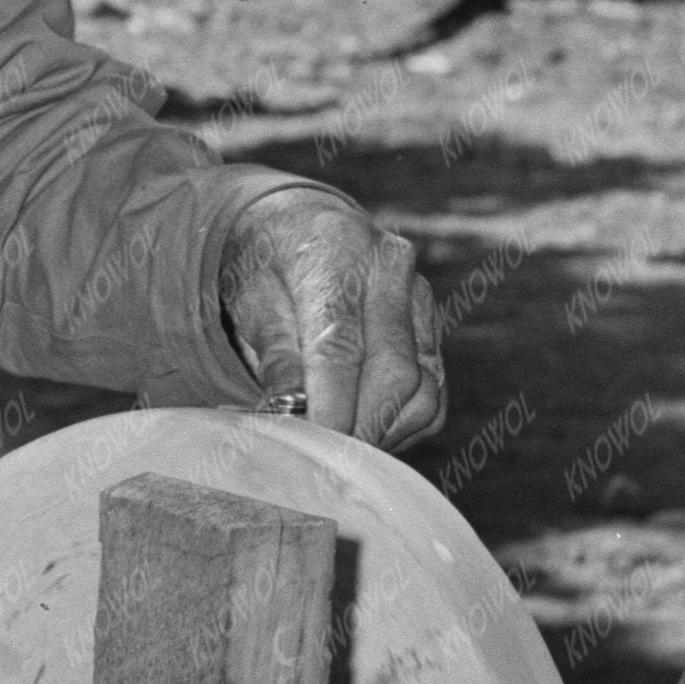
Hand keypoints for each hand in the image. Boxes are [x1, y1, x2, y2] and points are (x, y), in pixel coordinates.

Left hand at [217, 179, 445, 450]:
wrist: (301, 225)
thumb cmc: (267, 264)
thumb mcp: (250, 301)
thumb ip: (276, 357)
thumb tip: (293, 419)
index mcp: (335, 252)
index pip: (340, 346)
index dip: (330, 408)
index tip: (313, 449)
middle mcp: (391, 270)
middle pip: (393, 374)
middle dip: (357, 428)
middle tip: (319, 458)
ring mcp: (420, 297)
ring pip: (423, 390)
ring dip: (382, 431)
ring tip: (338, 441)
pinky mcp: (434, 325)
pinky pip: (433, 393)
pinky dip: (402, 424)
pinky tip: (364, 425)